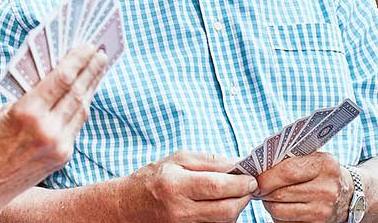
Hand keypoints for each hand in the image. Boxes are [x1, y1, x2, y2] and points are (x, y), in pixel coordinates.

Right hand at [0, 44, 108, 202]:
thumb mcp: (2, 113)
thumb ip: (30, 96)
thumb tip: (54, 77)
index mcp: (27, 112)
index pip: (62, 78)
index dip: (78, 59)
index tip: (88, 46)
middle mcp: (47, 129)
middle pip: (78, 91)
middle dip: (92, 70)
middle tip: (101, 53)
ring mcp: (59, 145)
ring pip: (82, 109)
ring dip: (91, 87)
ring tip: (97, 70)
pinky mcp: (63, 157)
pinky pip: (76, 126)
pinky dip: (81, 108)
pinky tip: (84, 96)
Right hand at [120, 151, 257, 221]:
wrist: (127, 207)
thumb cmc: (153, 179)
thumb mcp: (177, 160)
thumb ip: (209, 161)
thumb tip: (237, 164)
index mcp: (175, 185)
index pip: (217, 187)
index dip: (240, 184)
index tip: (251, 178)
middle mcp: (179, 210)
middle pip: (225, 210)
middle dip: (243, 198)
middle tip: (248, 187)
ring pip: (223, 222)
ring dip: (235, 209)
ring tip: (233, 195)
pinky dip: (223, 218)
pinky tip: (219, 206)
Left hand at [254, 152, 348, 222]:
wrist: (349, 196)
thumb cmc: (324, 174)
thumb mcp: (316, 159)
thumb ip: (292, 159)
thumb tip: (258, 168)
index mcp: (325, 166)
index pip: (287, 171)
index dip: (266, 176)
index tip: (255, 178)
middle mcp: (327, 190)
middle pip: (280, 194)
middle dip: (264, 191)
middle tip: (258, 188)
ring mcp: (323, 211)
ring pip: (279, 211)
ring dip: (269, 204)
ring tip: (271, 197)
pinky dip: (279, 216)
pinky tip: (285, 207)